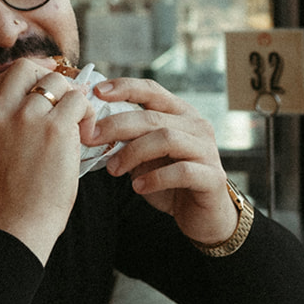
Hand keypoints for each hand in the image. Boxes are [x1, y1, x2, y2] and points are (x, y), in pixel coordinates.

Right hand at [0, 59, 87, 262]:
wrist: (18, 225)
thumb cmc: (13, 197)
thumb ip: (7, 125)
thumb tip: (39, 100)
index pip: (5, 80)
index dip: (30, 84)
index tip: (46, 96)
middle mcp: (0, 112)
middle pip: (25, 67)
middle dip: (48, 78)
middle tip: (65, 99)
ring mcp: (27, 118)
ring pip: (57, 81)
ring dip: (72, 98)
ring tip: (78, 123)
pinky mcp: (55, 128)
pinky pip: (79, 101)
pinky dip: (87, 114)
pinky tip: (87, 135)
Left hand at [86, 77, 237, 244]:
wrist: (202, 216)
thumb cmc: (170, 182)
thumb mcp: (145, 156)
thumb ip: (128, 140)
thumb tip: (92, 129)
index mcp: (180, 114)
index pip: (151, 90)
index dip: (124, 88)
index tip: (96, 92)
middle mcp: (196, 126)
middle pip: (152, 117)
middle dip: (117, 126)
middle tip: (91, 138)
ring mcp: (207, 150)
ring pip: (166, 139)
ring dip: (133, 152)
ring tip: (113, 169)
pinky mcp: (212, 177)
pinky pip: (182, 171)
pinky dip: (155, 178)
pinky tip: (138, 187)